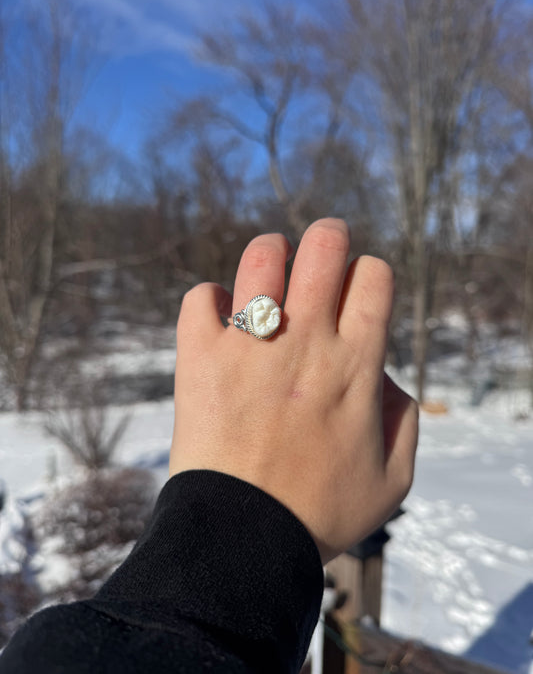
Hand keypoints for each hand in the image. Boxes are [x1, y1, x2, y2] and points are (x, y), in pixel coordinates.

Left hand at [170, 218, 417, 562]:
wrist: (241, 540)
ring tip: (269, 275)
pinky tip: (221, 323)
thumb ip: (405, 421)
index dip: (370, 276)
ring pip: (263, 257)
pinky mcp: (199, 357)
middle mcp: (305, 342)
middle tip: (323, 252)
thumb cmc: (319, 514)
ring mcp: (249, 345)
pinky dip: (211, 300)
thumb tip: (386, 379)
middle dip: (330, 237)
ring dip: (272, 255)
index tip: (358, 296)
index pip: (373, 276)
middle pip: (324, 247)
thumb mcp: (393, 480)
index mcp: (355, 365)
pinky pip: (202, 297)